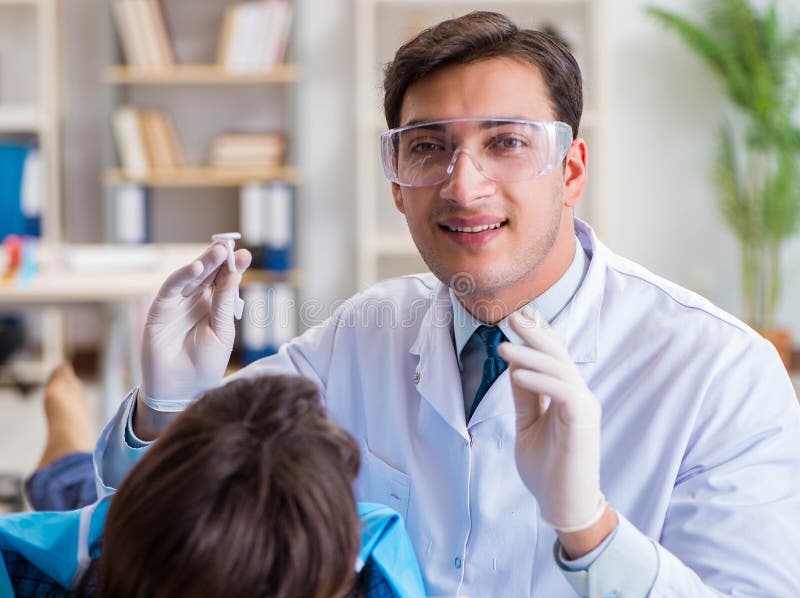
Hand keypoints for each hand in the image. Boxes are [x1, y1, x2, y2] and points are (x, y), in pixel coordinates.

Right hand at [140, 243, 251, 405]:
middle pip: (209, 274)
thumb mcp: (222, 333)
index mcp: (215, 306)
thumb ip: (225, 305)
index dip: (234, 267)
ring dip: (204, 262)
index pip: (225, 281)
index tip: (246, 255)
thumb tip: (234, 276)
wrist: (181, 390)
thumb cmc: (205, 365)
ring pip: (191, 276)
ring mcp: (178, 304)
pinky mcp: (160, 309)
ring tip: (219, 251)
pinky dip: (182, 276)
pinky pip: (170, 288)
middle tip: (230, 245)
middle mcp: (197, 301)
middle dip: (220, 259)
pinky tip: (197, 268)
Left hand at [497, 308, 604, 531]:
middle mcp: (580, 395)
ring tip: (503, 347)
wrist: (562, 504)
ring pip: (559, 370)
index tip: (517, 317)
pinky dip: (539, 381)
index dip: (538, 336)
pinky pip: (563, 391)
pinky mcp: (584, 420)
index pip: (553, 358)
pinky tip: (517, 375)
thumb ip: (524, 396)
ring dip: (530, 356)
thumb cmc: (547, 468)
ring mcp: (585, 406)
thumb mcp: (527, 425)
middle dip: (535, 334)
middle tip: (511, 317)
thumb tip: (514, 366)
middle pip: (558, 356)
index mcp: (567, 395)